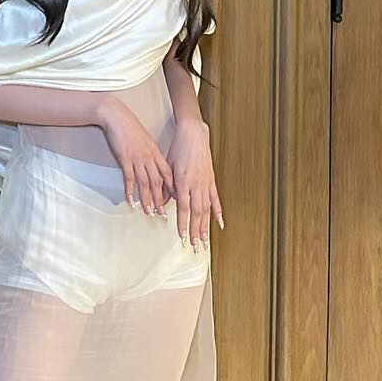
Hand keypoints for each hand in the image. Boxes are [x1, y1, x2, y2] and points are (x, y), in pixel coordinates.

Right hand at [96, 95, 173, 215]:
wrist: (117, 117)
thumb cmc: (130, 127)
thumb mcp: (145, 140)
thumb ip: (151, 154)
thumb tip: (154, 165)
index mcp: (155, 153)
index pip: (167, 174)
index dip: (171, 188)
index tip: (175, 200)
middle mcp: (149, 157)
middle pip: (157, 182)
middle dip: (160, 200)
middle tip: (162, 214)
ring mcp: (137, 158)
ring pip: (145, 183)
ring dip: (147, 199)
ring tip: (148, 212)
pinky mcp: (125, 159)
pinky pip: (129, 178)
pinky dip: (130, 191)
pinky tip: (130, 200)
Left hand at [168, 118, 222, 247]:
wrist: (193, 134)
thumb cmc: (179, 148)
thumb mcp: (167, 166)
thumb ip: (166, 186)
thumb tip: (162, 202)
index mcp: (183, 182)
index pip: (184, 208)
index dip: (183, 224)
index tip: (182, 236)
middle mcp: (196, 185)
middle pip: (197, 213)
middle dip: (196, 231)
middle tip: (195, 246)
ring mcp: (206, 183)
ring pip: (206, 209)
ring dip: (206, 226)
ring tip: (205, 241)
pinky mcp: (211, 180)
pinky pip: (215, 199)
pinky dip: (218, 212)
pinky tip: (219, 223)